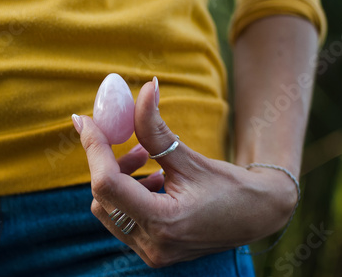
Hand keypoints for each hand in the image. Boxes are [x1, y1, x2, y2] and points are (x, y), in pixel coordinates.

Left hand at [72, 78, 297, 267]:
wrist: (257, 217)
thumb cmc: (230, 187)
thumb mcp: (189, 156)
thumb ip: (156, 126)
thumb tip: (144, 88)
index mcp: (164, 222)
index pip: (108, 184)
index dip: (93, 148)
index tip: (85, 121)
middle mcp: (153, 245)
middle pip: (102, 198)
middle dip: (108, 164)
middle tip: (131, 143)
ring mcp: (152, 252)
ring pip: (108, 209)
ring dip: (118, 179)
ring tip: (146, 159)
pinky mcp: (152, 250)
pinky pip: (122, 219)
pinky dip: (127, 194)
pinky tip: (152, 180)